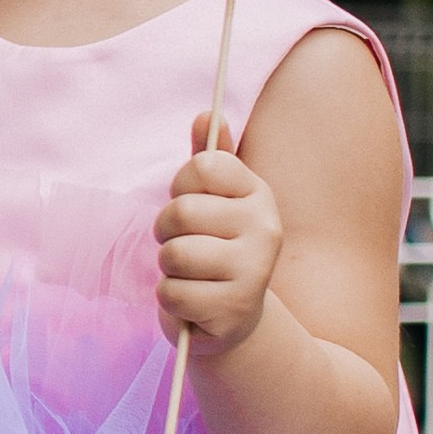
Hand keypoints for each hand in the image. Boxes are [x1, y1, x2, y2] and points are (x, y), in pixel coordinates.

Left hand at [156, 120, 284, 357]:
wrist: (233, 318)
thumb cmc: (215, 249)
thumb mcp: (213, 202)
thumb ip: (208, 158)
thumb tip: (205, 114)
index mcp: (258, 193)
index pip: (202, 165)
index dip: (181, 185)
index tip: (191, 203)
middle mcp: (266, 228)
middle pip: (182, 211)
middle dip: (166, 231)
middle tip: (183, 244)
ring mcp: (254, 270)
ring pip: (174, 255)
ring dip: (168, 268)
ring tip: (189, 274)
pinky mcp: (234, 309)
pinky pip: (172, 293)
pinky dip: (170, 300)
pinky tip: (193, 302)